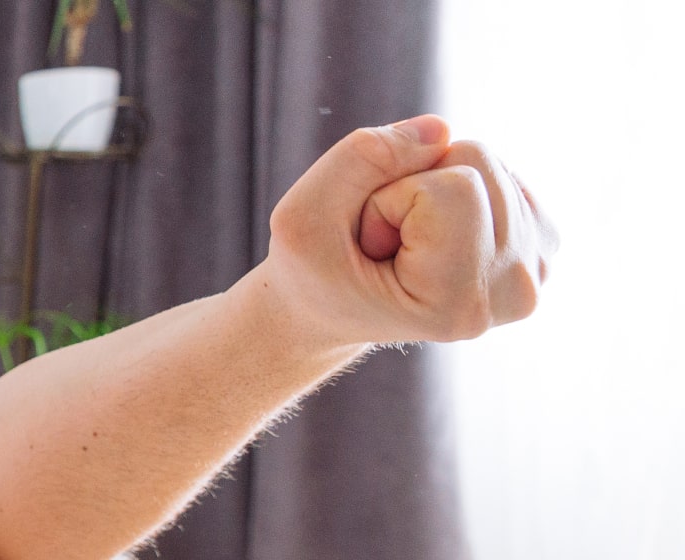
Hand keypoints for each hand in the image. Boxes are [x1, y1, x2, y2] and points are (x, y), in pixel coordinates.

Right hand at [245, 115, 559, 346]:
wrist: (332, 312)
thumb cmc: (311, 273)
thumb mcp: (303, 217)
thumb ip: (361, 160)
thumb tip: (441, 128)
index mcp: (462, 303)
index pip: (455, 186)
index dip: (390, 197)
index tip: (368, 247)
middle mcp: (518, 291)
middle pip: (477, 161)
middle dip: (413, 185)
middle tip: (384, 241)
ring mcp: (537, 269)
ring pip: (486, 159)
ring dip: (430, 186)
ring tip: (403, 240)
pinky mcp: (541, 244)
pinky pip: (496, 167)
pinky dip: (454, 185)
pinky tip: (433, 231)